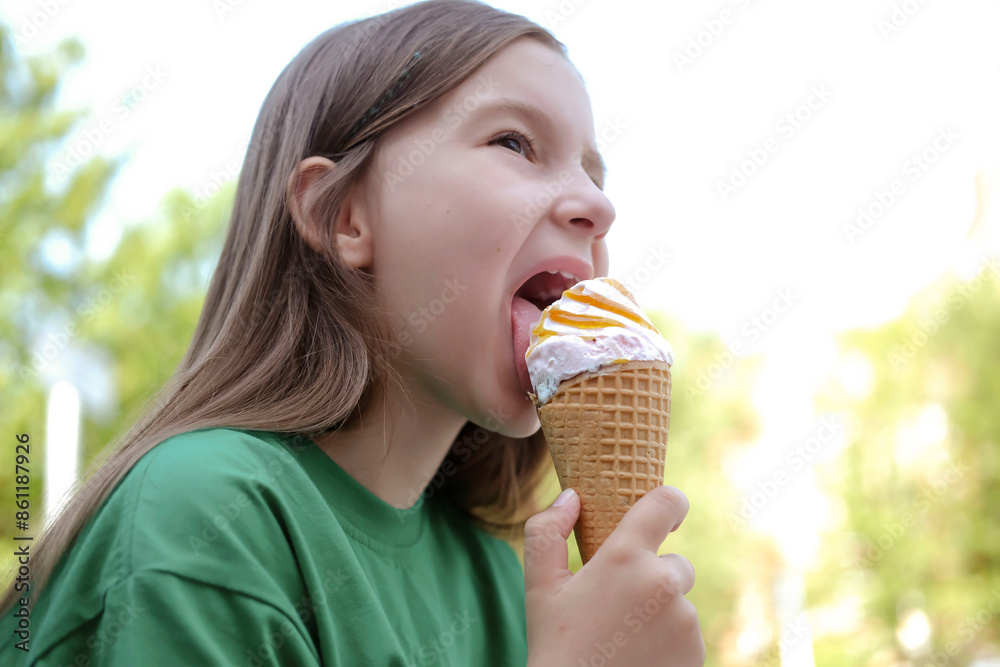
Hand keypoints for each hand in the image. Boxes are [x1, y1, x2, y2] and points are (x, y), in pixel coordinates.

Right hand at [523, 486, 704, 666]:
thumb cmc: (556, 645)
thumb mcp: (539, 586)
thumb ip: (547, 530)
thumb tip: (573, 497)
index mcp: (626, 557)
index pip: (666, 503)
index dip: (669, 501)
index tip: (666, 512)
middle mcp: (663, 583)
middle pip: (674, 562)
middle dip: (651, 576)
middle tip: (617, 603)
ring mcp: (685, 620)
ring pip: (679, 600)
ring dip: (658, 610)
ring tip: (622, 637)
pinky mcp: (697, 652)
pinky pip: (686, 631)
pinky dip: (668, 639)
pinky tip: (638, 655)